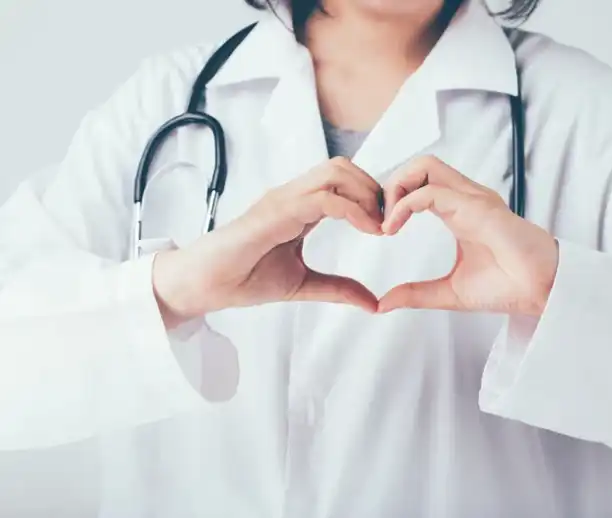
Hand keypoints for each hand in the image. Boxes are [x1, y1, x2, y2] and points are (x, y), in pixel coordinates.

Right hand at [153, 157, 382, 327]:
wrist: (205, 285)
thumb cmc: (243, 278)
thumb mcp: (303, 284)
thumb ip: (337, 289)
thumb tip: (373, 302)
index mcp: (298, 207)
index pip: (341, 181)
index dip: (369, 197)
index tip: (386, 227)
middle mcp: (291, 196)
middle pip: (342, 167)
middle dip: (372, 189)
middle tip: (388, 221)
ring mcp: (283, 200)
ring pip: (335, 173)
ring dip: (366, 194)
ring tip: (379, 225)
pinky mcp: (275, 212)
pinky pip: (323, 199)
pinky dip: (353, 210)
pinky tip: (367, 230)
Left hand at [378, 156, 558, 315]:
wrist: (542, 292)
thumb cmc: (508, 286)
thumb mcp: (449, 292)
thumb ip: (416, 294)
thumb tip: (383, 303)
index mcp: (460, 211)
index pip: (420, 183)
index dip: (394, 198)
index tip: (380, 229)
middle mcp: (466, 198)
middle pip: (420, 164)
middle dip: (391, 184)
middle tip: (380, 220)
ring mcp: (473, 199)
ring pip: (425, 166)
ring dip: (397, 187)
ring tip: (386, 221)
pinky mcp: (478, 208)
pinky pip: (432, 192)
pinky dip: (405, 204)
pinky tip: (393, 227)